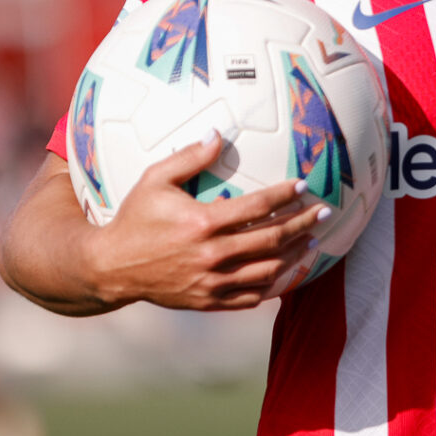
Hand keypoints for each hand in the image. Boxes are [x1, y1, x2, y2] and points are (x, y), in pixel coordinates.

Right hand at [82, 132, 326, 310]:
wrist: (110, 267)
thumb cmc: (134, 218)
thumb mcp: (154, 180)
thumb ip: (189, 157)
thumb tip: (219, 135)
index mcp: (202, 223)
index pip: (256, 208)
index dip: (284, 195)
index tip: (302, 186)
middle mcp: (211, 255)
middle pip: (271, 239)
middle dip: (302, 223)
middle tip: (324, 212)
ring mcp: (211, 282)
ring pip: (267, 271)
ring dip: (294, 255)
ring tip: (312, 240)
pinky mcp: (207, 300)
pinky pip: (250, 297)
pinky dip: (272, 285)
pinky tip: (285, 271)